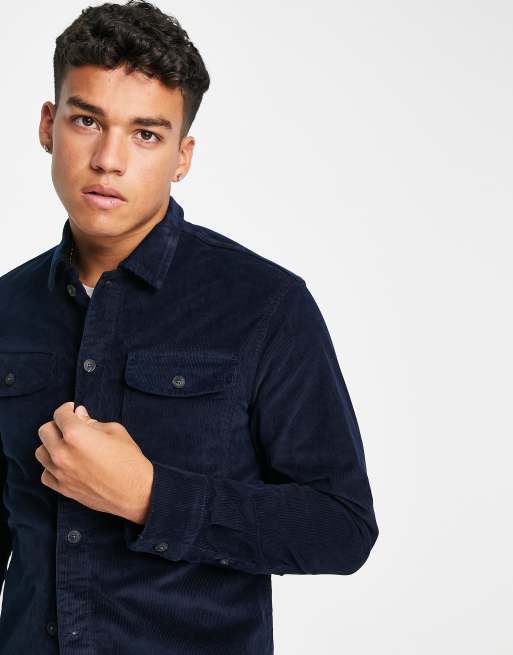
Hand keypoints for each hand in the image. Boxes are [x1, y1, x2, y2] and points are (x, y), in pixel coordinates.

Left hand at [35, 401, 153, 523]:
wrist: (136, 491)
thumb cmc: (129, 459)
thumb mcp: (115, 431)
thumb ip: (93, 422)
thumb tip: (79, 415)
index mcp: (76, 434)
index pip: (60, 415)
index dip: (67, 409)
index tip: (72, 410)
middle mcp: (63, 453)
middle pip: (45, 431)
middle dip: (57, 424)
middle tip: (70, 426)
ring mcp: (60, 472)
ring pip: (41, 452)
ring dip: (51, 445)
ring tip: (65, 445)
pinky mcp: (63, 488)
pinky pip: (45, 474)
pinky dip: (51, 467)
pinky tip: (64, 464)